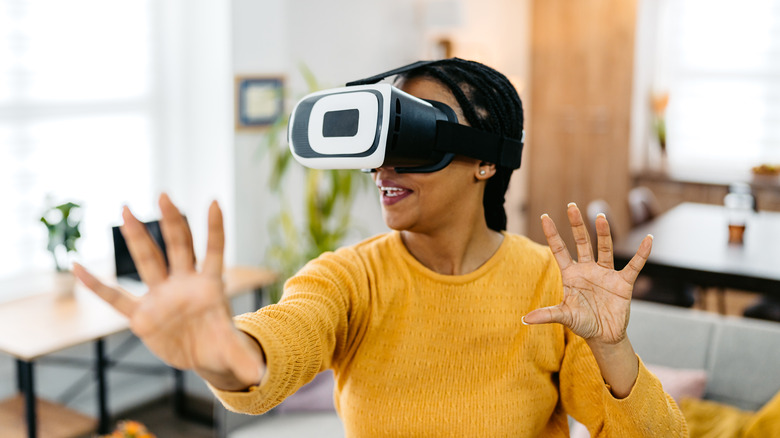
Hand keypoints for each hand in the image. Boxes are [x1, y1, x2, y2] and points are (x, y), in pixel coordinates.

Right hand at [73, 194, 264, 389]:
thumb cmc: (221, 344)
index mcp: (210, 286)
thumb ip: (242, 359)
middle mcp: (184, 284)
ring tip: (126, 210)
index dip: (215, 229)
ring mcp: (161, 297)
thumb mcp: (231, 352)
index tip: (214, 202)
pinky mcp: (142, 316)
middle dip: (172, 222)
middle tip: (164, 195)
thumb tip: (259, 374)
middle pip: (179, 247)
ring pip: (149, 261)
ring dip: (137, 237)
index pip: (215, 251)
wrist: (203, 355)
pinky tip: (79, 267)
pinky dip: (98, 286)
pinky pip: (117, 299)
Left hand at [523, 203, 652, 345]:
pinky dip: (641, 254)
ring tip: (599, 217)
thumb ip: (547, 314)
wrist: (604, 335)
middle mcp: (587, 269)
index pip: (560, 250)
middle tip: (571, 206)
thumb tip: (525, 319)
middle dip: (577, 225)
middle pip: (582, 242)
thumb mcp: (564, 317)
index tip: (544, 216)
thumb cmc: (582, 323)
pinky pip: (634, 265)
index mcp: (571, 275)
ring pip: (604, 249)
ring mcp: (605, 274)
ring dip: (603, 233)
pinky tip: (648, 239)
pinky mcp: (623, 282)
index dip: (552, 234)